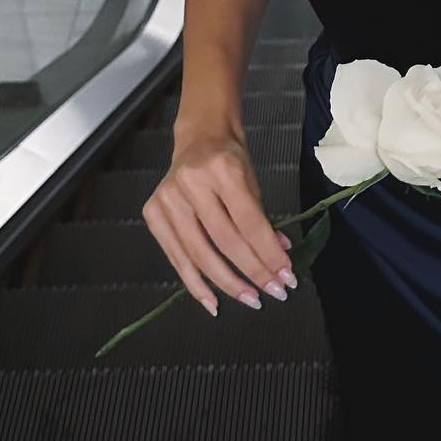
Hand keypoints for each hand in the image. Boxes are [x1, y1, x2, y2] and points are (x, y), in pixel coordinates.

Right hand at [142, 129, 298, 314]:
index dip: (269, 253)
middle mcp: (191, 184)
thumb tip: (279, 260)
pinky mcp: (153, 214)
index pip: (250, 222)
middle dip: (254, 271)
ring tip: (251, 300)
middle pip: (226, 241)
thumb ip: (263, 219)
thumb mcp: (253, 181)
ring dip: (228, 284)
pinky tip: (213, 302)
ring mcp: (168, 199)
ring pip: (200, 255)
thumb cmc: (230, 160)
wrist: (199, 138)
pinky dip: (196, 284)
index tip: (287, 276)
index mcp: (223, 169)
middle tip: (275, 293)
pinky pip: (177, 258)